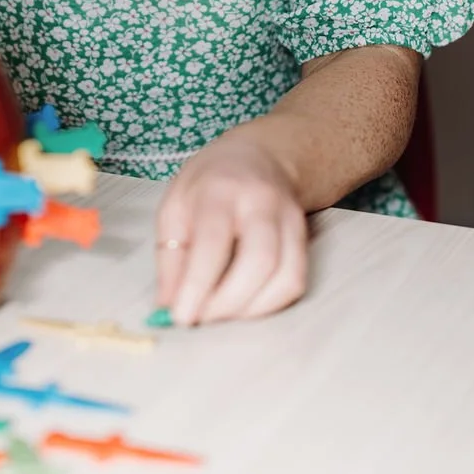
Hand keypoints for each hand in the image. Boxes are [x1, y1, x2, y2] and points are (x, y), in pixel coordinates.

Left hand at [155, 132, 307, 324]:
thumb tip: (169, 304)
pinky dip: (270, 304)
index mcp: (220, 190)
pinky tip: (245, 304)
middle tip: (202, 317)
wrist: (258, 156)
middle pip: (259, 261)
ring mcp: (288, 219)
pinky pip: (295, 281)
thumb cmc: (210, 182)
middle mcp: (261, 202)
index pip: (213, 243)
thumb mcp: (175, 204)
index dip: (198, 285)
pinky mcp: (304, 237)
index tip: (182, 316)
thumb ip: (170, 256)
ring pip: (284, 276)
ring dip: (250, 309)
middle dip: (228, 303)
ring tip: (221, 312)